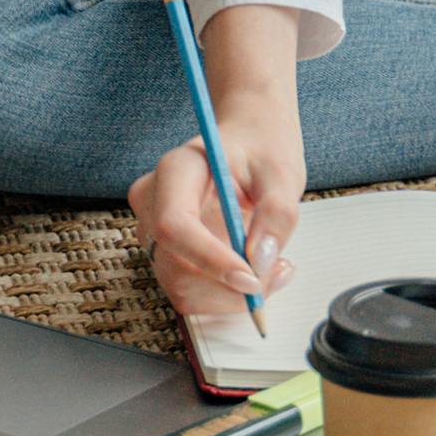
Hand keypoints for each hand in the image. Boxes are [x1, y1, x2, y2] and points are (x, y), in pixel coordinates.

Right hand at [128, 2, 306, 319]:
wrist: (248, 140)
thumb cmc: (261, 148)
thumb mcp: (282, 172)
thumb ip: (276, 214)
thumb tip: (260, 262)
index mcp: (176, 169)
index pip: (175, 226)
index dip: (210, 260)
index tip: (252, 278)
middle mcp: (153, 201)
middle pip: (175, 266)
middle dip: (228, 286)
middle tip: (279, 271)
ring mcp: (153, 230)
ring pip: (181, 287)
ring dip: (230, 295)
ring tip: (274, 268)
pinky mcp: (166, 253)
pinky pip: (189, 290)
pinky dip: (225, 295)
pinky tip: (256, 270)